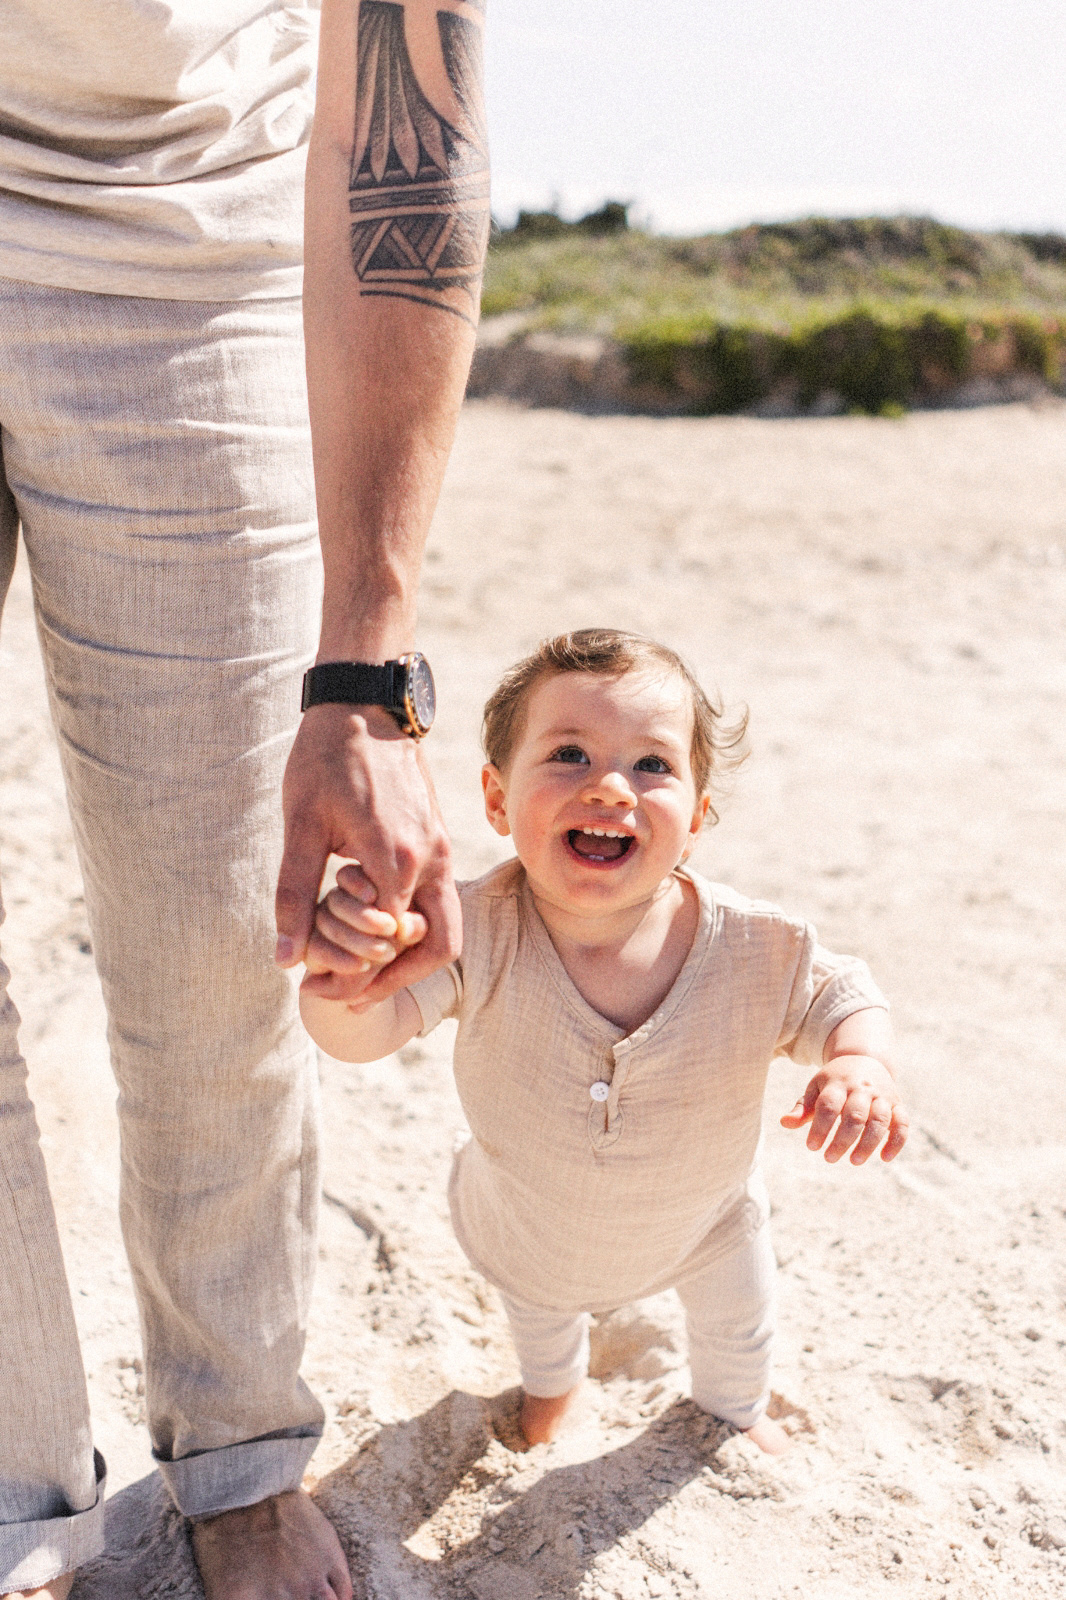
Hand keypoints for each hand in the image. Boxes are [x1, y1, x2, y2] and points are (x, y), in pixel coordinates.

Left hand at [276, 703, 459, 1001]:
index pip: (387, 944)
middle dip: (396, 979)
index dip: (354, 975)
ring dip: (408, 955)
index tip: (318, 989)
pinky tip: (369, 926)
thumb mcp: (301, 827)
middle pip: (438, 948)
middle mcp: (429, 859)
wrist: (365, 703)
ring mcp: (439, 849)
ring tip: (361, 968)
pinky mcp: (437, 839)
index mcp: (396, 860)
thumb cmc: (326, 759)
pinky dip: (410, 925)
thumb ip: (296, 895)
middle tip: (350, 995)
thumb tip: (287, 959)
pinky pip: (437, 898)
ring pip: (444, 926)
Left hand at [781, 1054, 907, 1163]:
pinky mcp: (898, 1104)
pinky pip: (902, 1123)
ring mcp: (882, 1096)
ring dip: (868, 1143)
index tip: (812, 1147)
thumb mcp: (817, 1088)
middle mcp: (862, 1088)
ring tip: (854, 1161)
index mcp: (838, 1083)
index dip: (820, 1128)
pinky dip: (896, 1141)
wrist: (866, 1058)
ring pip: (879, 1120)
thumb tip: (784, 1123)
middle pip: (854, 1115)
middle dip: (842, 1140)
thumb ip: (803, 1108)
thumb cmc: (835, 1081)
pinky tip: (885, 1158)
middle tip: (830, 1158)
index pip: (828, 1106)